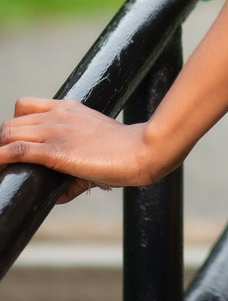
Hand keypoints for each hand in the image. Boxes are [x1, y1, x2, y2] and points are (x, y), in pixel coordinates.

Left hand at [0, 97, 163, 202]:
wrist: (140, 150)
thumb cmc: (124, 150)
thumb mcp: (95, 147)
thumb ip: (74, 167)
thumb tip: (58, 194)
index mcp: (68, 108)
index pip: (25, 106)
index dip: (15, 125)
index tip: (16, 145)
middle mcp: (57, 115)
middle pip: (11, 121)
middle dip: (2, 142)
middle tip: (6, 164)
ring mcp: (55, 130)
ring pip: (8, 133)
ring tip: (1, 169)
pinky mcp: (56, 150)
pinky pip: (17, 150)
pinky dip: (1, 158)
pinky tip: (0, 167)